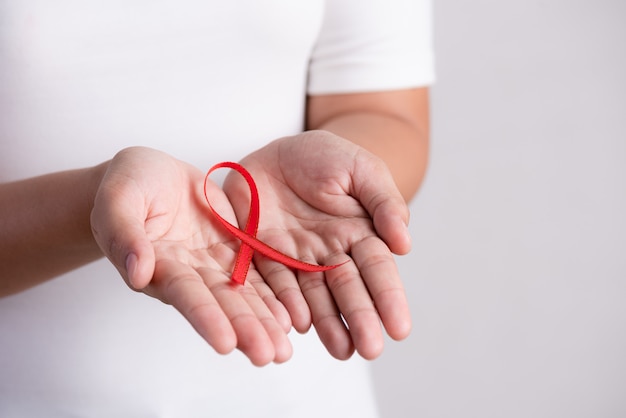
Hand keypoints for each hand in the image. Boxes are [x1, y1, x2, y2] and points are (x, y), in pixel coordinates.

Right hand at [90, 147, 291, 365]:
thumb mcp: (117, 201)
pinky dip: (273, 294)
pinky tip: (290, 317)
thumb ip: (125, 234)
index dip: (205, 316)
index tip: (225, 343)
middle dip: (245, 329)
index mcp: (158, 264)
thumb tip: (137, 273)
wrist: (149, 175)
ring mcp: (213, 261)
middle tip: (269, 355)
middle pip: (221, 302)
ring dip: (263, 321)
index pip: (185, 293)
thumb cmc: (125, 186)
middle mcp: (189, 272)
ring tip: (285, 350)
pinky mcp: (233, 247)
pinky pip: (256, 272)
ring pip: (242, 294)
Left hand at [223, 131, 411, 359]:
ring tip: (341, 350)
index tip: (399, 328)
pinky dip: (285, 305)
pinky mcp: (263, 257)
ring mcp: (297, 259)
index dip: (389, 297)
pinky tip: (297, 325)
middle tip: (371, 348)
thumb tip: (405, 244)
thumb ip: (384, 202)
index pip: (377, 269)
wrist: (278, 152)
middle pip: (347, 289)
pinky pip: (273, 283)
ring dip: (328, 324)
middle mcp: (330, 254)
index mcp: (360, 234)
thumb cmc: (326, 156)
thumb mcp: (361, 169)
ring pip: (314, 296)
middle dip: (361, 319)